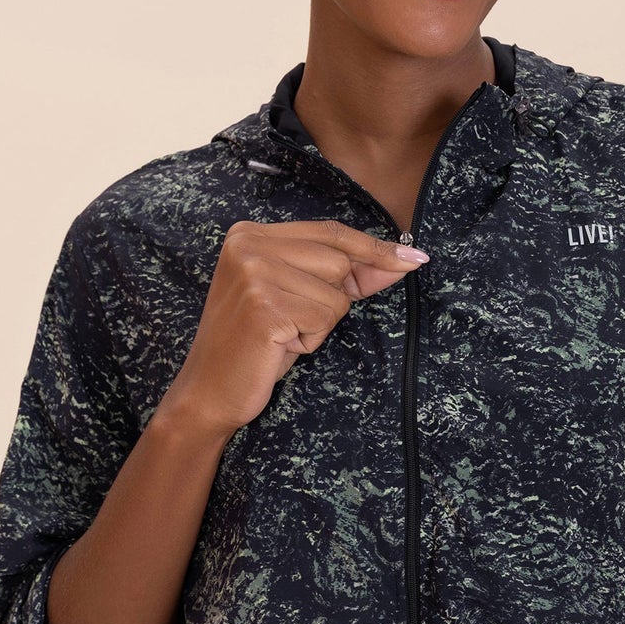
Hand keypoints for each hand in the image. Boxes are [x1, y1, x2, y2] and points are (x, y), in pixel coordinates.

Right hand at [163, 218, 428, 436]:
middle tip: (292, 321)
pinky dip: (311, 340)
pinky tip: (279, 346)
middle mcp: (248, 244)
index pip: (331, 232)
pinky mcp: (264, 307)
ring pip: (336, 294)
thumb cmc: (256, 345)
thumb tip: (405, 259)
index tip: (415, 259)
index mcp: (250, 233)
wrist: (208, 391)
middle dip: (332, 299)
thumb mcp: (298, 298)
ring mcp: (254, 273)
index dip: (375, 248)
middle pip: (339, 261)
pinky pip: (324, 319)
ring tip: (282, 334)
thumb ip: (346, 274)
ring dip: (320, 324)